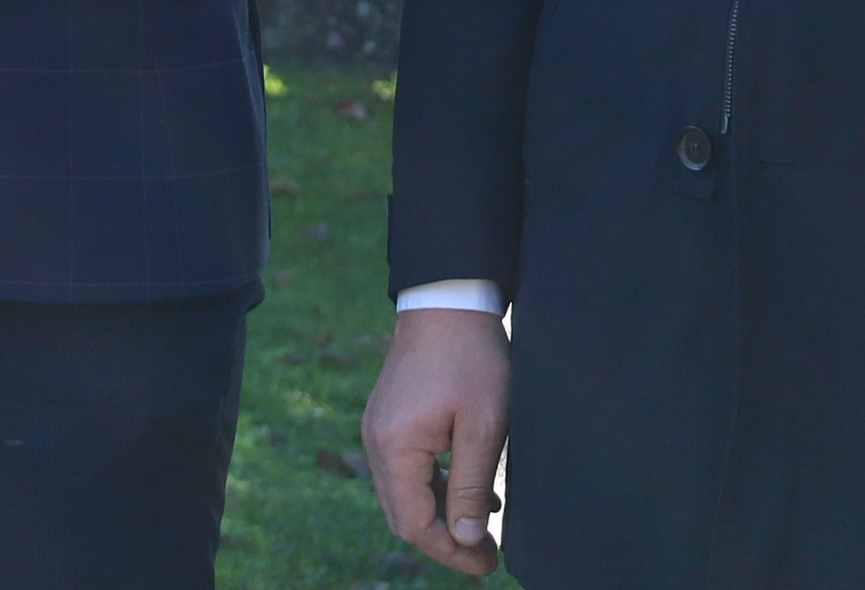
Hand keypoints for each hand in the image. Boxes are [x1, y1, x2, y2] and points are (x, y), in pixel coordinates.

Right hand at [363, 306, 510, 575]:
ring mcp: (379, 430)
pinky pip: (405, 471)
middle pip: (402, 515)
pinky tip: (470, 493)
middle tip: (488, 557)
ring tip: (484, 532)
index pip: (415, 523)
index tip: (488, 564)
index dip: (451, 552)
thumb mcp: (484, 427)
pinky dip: (433, 490)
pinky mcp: (389, 420)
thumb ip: (472, 486)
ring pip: (403, 495)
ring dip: (440, 517)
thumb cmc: (470, 360)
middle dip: (445, 541)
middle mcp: (376, 442)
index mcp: (395, 447)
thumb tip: (468, 538)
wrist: (446, 301)